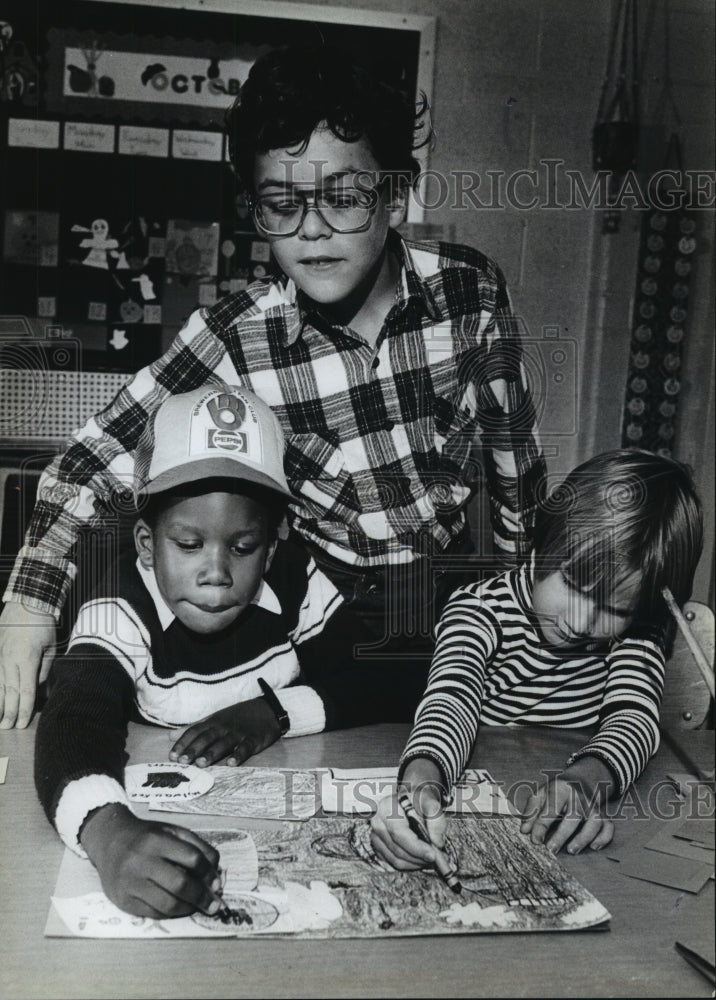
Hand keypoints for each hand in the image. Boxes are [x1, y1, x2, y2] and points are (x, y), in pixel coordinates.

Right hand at [0, 602, 55, 728]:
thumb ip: (44, 669)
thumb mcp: (51, 647)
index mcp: (26, 659)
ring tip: (0, 720)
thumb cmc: (43, 624)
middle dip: (10, 712)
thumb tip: (38, 687)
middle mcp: (9, 659)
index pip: (26, 690)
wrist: (27, 601)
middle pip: (10, 692)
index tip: (23, 723)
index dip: (25, 709)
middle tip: (9, 727)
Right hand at [80, 802, 222, 917]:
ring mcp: (131, 883)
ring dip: (188, 909)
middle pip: (180, 885)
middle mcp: (142, 861)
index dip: (208, 873)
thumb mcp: (172, 831)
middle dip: (202, 897)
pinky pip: (153, 913)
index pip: (192, 858)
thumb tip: (215, 873)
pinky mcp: (123, 901)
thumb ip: (197, 846)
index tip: (216, 884)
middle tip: (214, 905)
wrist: (110, 841)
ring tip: (197, 907)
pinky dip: (171, 913)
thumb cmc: (147, 837)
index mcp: (158, 840)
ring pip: (167, 904)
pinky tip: (178, 908)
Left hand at [169, 696, 281, 767]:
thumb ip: (193, 728)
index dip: (183, 743)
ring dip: (212, 753)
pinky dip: (238, 755)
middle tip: (183, 761)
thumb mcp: (214, 719)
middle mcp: (223, 727)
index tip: (172, 756)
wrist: (266, 709)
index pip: (194, 731)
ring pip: (223, 743)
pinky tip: (231, 763)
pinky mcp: (253, 739)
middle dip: (194, 749)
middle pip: (206, 737)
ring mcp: (238, 733)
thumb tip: (170, 736)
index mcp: (213, 722)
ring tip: (201, 763)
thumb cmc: (237, 716)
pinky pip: (244, 747)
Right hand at [370, 758, 446, 869]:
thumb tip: (437, 843)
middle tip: (437, 858)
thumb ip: (436, 820)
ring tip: (430, 857)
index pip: (399, 833)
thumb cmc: (419, 799)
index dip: (416, 847)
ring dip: (416, 863)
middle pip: (397, 850)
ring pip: (396, 859)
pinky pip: (393, 862)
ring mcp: (376, 836)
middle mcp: (377, 823)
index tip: (433, 855)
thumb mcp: (430, 802)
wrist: (411, 799)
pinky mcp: (378, 846)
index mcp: (386, 808)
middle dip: (419, 858)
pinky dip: (409, 864)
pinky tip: (420, 857)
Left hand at [520, 757, 615, 853]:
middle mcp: (579, 796)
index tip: (535, 840)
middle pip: (574, 816)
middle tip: (551, 849)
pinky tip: (594, 847)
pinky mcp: (602, 814)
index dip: (541, 826)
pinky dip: (604, 837)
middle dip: (562, 835)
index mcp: (560, 789)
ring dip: (584, 837)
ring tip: (571, 850)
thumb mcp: (540, 794)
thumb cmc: (556, 791)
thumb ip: (531, 811)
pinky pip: (608, 826)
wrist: (578, 780)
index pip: (551, 809)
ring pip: (594, 822)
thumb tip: (524, 830)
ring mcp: (592, 805)